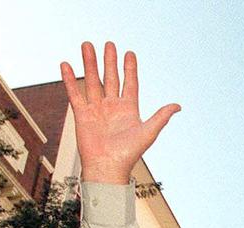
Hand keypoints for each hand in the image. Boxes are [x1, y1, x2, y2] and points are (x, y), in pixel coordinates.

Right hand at [60, 42, 179, 183]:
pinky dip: (70, 79)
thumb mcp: (148, 132)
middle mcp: (112, 107)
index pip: (130, 83)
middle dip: (109, 61)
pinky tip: (66, 65)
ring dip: (89, 63)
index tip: (129, 53)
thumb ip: (161, 117)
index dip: (130, 68)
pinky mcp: (82, 114)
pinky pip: (75, 93)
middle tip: (108, 43)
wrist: (107, 168)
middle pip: (110, 78)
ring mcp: (96, 109)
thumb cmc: (129, 154)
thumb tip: (178, 106)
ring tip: (87, 45)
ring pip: (92, 81)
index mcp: (128, 109)